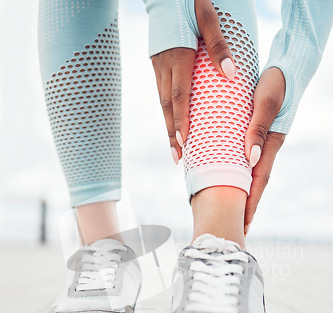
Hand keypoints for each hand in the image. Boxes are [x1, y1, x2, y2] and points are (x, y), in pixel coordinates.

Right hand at [151, 0, 235, 163]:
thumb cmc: (189, 0)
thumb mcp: (208, 16)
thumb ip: (218, 45)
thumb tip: (231, 75)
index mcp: (178, 56)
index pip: (178, 96)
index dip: (180, 121)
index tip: (184, 143)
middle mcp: (164, 64)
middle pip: (166, 106)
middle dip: (172, 133)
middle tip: (178, 157)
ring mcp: (157, 64)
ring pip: (161, 101)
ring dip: (168, 126)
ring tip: (175, 147)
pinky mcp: (157, 61)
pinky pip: (160, 92)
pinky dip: (166, 111)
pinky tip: (171, 121)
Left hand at [244, 67, 285, 234]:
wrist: (286, 67)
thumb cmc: (276, 82)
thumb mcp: (265, 102)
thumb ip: (258, 129)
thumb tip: (251, 159)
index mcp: (271, 143)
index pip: (258, 179)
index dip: (250, 201)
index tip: (244, 222)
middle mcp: (268, 147)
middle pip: (256, 182)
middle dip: (248, 205)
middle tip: (239, 227)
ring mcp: (264, 143)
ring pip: (252, 173)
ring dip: (245, 193)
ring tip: (236, 212)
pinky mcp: (259, 135)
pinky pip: (248, 160)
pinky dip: (241, 174)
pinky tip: (233, 180)